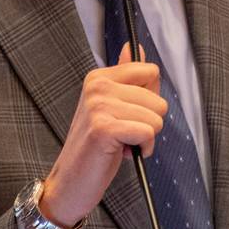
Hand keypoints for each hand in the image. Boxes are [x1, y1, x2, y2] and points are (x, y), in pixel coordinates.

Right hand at [38, 44, 165, 228]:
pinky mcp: (104, 128)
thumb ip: (125, 76)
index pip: (150, 71)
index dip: (150, 99)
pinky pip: (148, 132)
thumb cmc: (95, 147)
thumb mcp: (111, 107)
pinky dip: (143, 148)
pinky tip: (123, 154)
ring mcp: (98, 106)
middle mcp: (97, 86)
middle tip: (123, 134)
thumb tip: (135, 46)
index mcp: (99, 77)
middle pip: (158, 98)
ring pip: (156, 117)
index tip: (129, 114)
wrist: (70, 182)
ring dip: (146, 138)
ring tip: (121, 144)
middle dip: (149, 122)